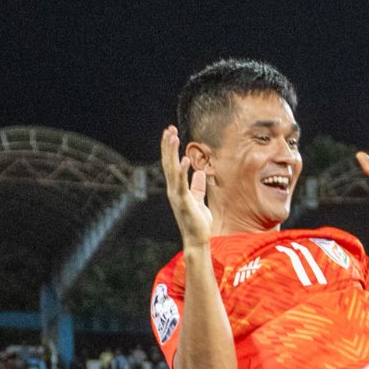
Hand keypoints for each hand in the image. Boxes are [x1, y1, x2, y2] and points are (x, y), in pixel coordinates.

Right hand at [159, 127, 217, 246]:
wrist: (197, 240)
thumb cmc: (198, 223)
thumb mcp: (199, 200)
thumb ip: (198, 186)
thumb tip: (200, 173)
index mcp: (176, 188)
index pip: (170, 164)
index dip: (170, 149)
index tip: (170, 133)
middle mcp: (173, 190)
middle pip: (168, 163)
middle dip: (168, 145)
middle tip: (168, 128)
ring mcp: (177, 195)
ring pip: (172, 170)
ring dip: (171, 152)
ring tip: (172, 136)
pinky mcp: (184, 201)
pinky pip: (182, 183)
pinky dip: (183, 171)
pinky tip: (185, 159)